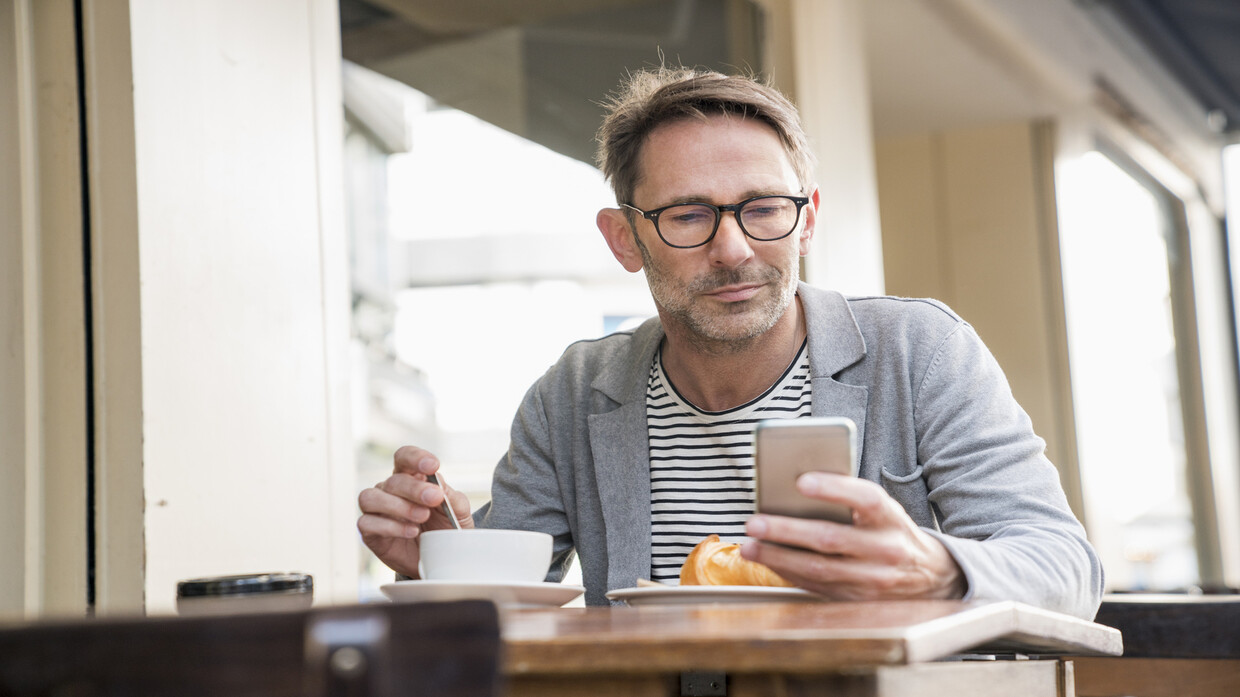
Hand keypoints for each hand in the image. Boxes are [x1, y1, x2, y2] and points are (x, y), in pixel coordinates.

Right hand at [356, 446, 474, 577]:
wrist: (440, 560)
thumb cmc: (446, 530)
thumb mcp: (458, 512)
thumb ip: (450, 496)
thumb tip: (438, 482)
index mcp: (411, 477)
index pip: (404, 457)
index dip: (415, 458)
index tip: (432, 466)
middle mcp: (390, 490)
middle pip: (393, 480)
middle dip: (415, 489)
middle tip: (434, 498)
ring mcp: (377, 510)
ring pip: (370, 497)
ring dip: (398, 506)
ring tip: (421, 517)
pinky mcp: (370, 532)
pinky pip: (367, 522)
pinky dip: (390, 526)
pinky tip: (411, 531)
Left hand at [740, 472, 964, 600]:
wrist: (931, 576)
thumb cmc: (891, 531)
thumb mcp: (882, 510)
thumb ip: (848, 499)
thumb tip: (793, 488)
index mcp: (891, 518)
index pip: (866, 498)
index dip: (834, 488)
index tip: (801, 481)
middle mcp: (886, 550)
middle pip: (831, 539)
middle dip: (787, 531)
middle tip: (755, 522)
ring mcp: (873, 580)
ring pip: (819, 570)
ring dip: (778, 558)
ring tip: (749, 546)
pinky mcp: (858, 601)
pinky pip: (817, 587)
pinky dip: (789, 574)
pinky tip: (768, 562)